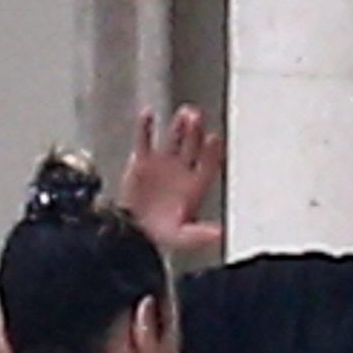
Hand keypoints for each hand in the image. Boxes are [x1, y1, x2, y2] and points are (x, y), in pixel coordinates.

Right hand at [120, 106, 223, 253]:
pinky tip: (148, 115)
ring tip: (183, 114)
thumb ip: (200, 234)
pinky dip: (146, 127)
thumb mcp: (182, 238)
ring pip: (173, 138)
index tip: (213, 139)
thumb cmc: (160, 233)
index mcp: (195, 185)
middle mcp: (183, 169)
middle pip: (192, 145)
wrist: (132, 230)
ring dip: (178, 126)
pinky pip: (145, 139)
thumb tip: (221, 234)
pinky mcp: (143, 159)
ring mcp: (164, 161)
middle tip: (197, 118)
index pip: (207, 165)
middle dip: (195, 132)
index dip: (211, 153)